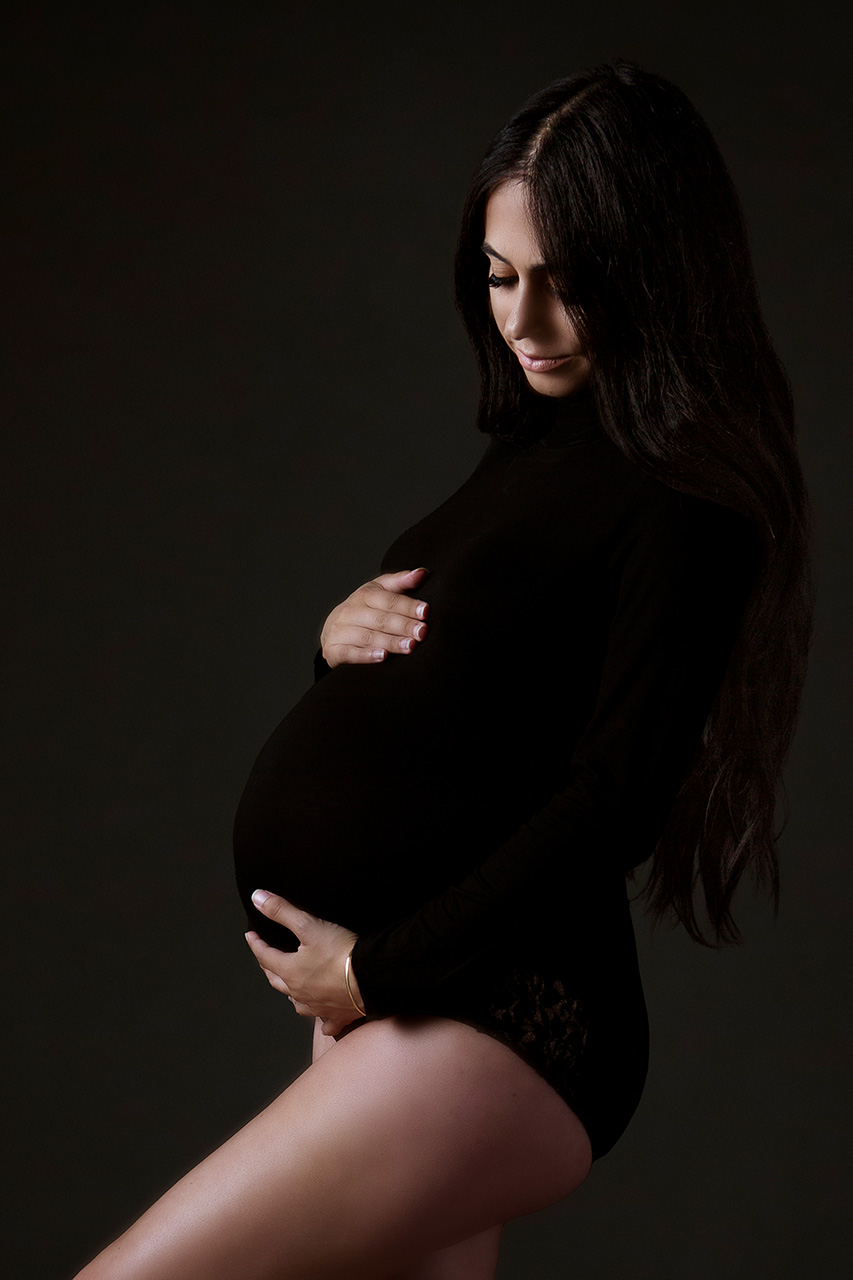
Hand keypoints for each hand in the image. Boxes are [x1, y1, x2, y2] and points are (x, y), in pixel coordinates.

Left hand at [244, 890, 365, 1037]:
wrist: (371, 978)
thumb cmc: (341, 952)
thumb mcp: (309, 925)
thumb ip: (281, 911)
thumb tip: (257, 898)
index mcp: (290, 972)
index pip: (265, 956)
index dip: (256, 944)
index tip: (250, 935)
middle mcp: (300, 993)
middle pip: (277, 981)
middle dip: (269, 968)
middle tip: (266, 958)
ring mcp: (318, 1006)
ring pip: (297, 1002)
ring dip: (291, 993)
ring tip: (290, 987)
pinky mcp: (338, 1015)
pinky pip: (326, 1022)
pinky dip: (322, 1019)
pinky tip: (322, 1019)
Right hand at [319, 567, 430, 667]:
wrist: (333, 631)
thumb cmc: (364, 610)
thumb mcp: (379, 592)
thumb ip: (401, 582)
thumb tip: (422, 572)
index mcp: (364, 595)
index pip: (389, 600)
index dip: (408, 606)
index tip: (425, 611)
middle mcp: (350, 611)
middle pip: (380, 619)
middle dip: (403, 626)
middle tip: (422, 632)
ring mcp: (340, 630)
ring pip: (368, 637)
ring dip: (391, 642)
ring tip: (410, 646)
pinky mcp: (333, 650)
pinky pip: (349, 653)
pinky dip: (366, 655)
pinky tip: (382, 657)